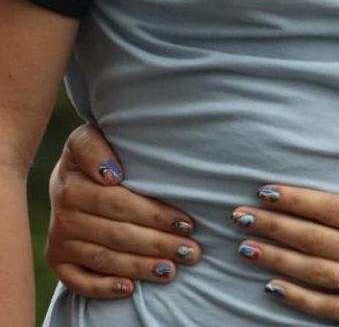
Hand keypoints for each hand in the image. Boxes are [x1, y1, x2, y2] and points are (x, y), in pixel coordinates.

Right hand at [47, 124, 201, 297]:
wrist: (65, 176)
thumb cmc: (94, 154)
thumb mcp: (88, 139)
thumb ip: (95, 147)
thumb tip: (111, 173)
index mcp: (73, 186)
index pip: (121, 204)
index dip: (156, 215)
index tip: (187, 222)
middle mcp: (63, 216)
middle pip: (118, 235)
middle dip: (159, 244)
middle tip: (191, 251)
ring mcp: (60, 241)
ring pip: (105, 259)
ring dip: (141, 267)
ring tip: (173, 270)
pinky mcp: (57, 261)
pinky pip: (79, 281)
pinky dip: (104, 288)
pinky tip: (130, 289)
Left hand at [230, 160, 338, 325]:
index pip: (332, 209)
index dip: (297, 199)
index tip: (267, 190)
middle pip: (314, 239)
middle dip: (275, 225)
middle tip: (241, 216)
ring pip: (314, 272)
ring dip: (278, 259)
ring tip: (247, 247)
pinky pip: (328, 307)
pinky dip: (298, 298)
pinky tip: (274, 287)